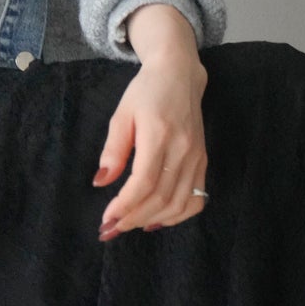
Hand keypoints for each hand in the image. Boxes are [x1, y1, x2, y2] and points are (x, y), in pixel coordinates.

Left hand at [91, 56, 208, 238]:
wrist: (180, 76)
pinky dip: (177, 216)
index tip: (107, 217)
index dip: (125, 205)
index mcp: (160, 135)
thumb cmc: (146, 92)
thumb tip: (101, 182)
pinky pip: (196, 199)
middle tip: (111, 229)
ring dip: (153, 220)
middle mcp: (183, 150)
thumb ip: (113, 149)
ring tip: (129, 225)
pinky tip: (156, 219)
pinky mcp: (203, 162)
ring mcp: (197, 158)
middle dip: (133, 218)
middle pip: (161, 197)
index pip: (144, 182)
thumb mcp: (122, 114)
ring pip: (179, 203)